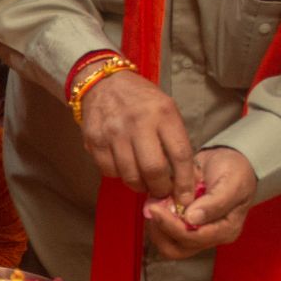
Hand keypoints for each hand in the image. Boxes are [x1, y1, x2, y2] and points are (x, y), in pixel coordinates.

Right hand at [78, 66, 195, 200]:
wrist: (103, 83)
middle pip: (153, 170)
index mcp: (163, 113)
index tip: (185, 197)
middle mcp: (138, 122)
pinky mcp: (95, 141)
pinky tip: (125, 167)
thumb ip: (175, 139)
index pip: (180, 155)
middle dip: (160, 189)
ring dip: (140, 186)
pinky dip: (120, 176)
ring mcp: (114, 133)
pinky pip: (110, 172)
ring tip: (144, 182)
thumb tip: (184, 177)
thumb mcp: (166, 108)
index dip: (184, 182)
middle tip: (162, 191)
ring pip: (130, 175)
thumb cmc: (140, 99)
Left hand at [144, 146, 254, 257]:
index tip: (156, 209)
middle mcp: (211, 236)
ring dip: (156, 228)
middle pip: (178, 249)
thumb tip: (192, 219)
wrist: (229, 161)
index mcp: (225, 230)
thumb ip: (215, 202)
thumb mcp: (232, 183)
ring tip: (154, 206)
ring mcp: (197, 234)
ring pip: (168, 246)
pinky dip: (156, 222)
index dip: (171, 226)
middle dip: (161, 231)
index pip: (194, 238)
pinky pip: (164, 235)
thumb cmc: (235, 171)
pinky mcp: (184, 227)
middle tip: (152, 208)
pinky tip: (157, 205)